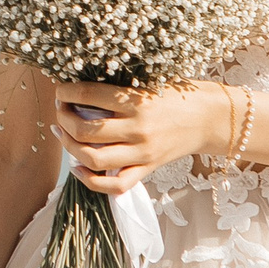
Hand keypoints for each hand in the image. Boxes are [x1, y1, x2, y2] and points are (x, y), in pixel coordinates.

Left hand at [49, 81, 228, 195]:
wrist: (207, 119)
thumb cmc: (176, 94)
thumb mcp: (148, 83)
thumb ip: (118, 89)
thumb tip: (77, 89)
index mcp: (137, 101)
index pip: (88, 95)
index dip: (66, 92)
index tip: (60, 90)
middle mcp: (138, 129)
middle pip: (85, 129)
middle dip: (63, 118)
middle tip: (60, 110)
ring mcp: (142, 153)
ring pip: (93, 158)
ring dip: (69, 146)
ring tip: (63, 133)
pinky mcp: (147, 169)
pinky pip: (115, 184)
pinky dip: (90, 180)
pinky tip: (77, 167)